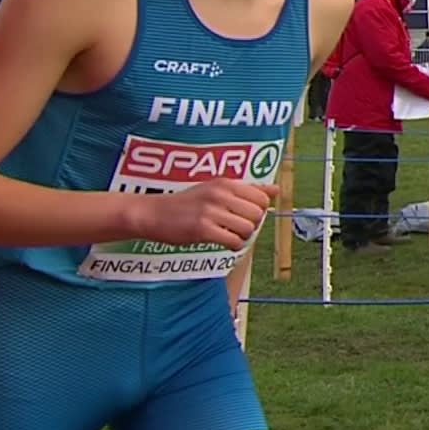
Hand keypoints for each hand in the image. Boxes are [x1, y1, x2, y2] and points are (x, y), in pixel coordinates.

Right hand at [134, 178, 279, 249]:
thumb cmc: (186, 203)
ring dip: (242, 237)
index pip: (262, 198)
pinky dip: (233, 246)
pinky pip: (233, 241)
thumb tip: (276, 189)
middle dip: (251, 224)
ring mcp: (211, 211)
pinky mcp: (202, 230)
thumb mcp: (216, 189)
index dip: (258, 210)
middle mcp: (220, 194)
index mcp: (225, 183)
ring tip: (229, 235)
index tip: (245, 215)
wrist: (152, 213)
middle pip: (258, 214)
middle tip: (236, 227)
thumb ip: (246, 190)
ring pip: (247, 228)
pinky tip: (224, 243)